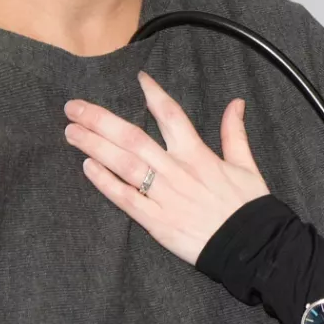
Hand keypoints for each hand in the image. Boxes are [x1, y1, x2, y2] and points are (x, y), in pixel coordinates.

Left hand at [65, 72, 268, 264]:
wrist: (251, 245)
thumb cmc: (249, 206)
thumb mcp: (246, 165)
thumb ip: (235, 132)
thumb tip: (236, 102)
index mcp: (197, 154)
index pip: (171, 115)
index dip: (153, 94)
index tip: (138, 78)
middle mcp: (176, 170)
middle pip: (132, 137)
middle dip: (100, 120)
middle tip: (74, 107)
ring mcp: (163, 195)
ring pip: (123, 164)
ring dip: (94, 146)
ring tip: (71, 131)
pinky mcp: (156, 220)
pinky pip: (125, 198)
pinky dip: (105, 181)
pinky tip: (87, 167)